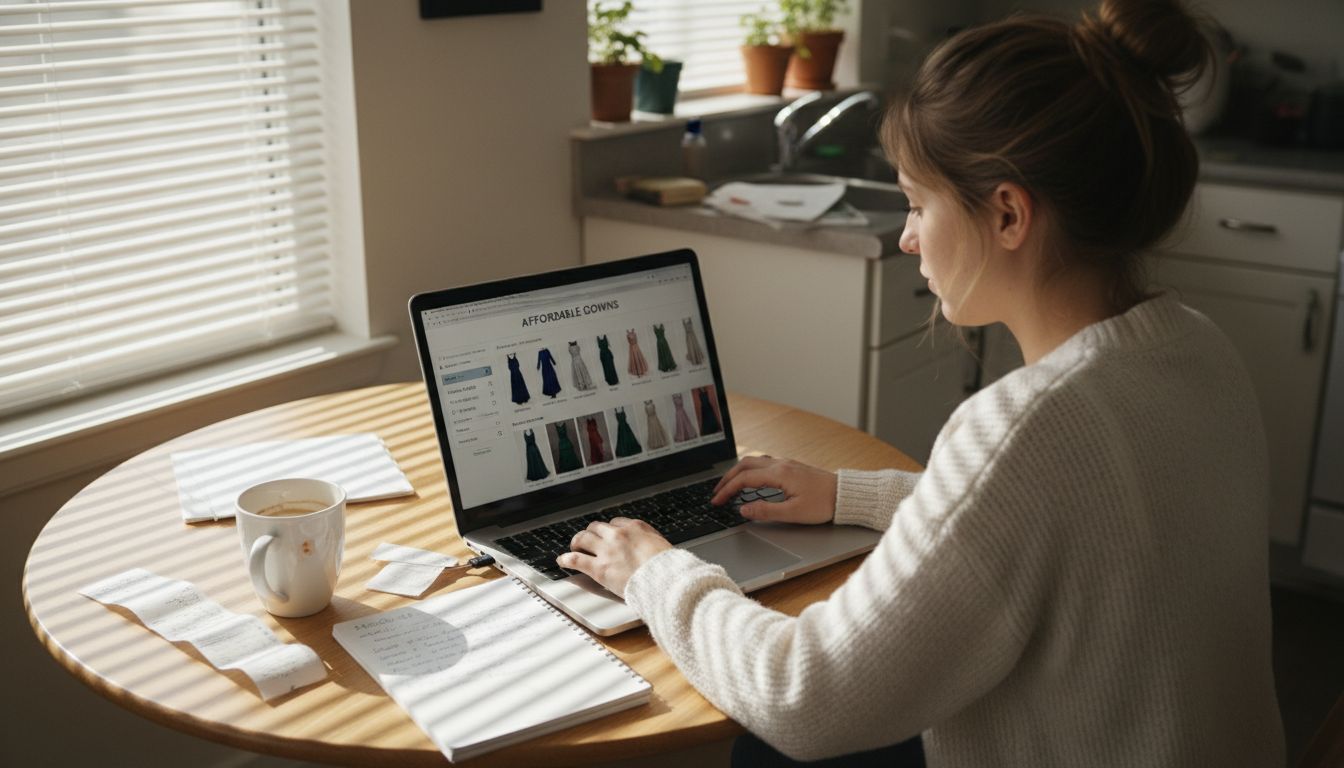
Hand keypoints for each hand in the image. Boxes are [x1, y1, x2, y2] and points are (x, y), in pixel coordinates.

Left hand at [558, 518, 672, 597]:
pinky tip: (562, 561)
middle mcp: (618, 535)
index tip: (608, 536)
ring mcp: (607, 551)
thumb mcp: (662, 545)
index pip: (616, 522)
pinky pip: (576, 559)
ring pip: (583, 538)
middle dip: (592, 533)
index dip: (610, 530)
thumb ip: (649, 541)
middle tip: (588, 540)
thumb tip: (647, 544)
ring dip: (577, 542)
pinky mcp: (599, 568)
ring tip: (575, 547)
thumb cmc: (668, 568)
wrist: (665, 581)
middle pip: (596, 527)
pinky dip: (566, 559)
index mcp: (636, 528)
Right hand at [711, 456, 837, 524]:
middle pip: (745, 465)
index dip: (727, 490)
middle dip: (727, 478)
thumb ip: (766, 511)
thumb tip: (743, 509)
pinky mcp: (791, 466)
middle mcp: (781, 464)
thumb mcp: (794, 513)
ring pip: (754, 461)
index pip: (744, 479)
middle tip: (716, 492)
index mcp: (780, 474)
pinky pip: (763, 463)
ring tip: (729, 485)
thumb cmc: (824, 504)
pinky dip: (750, 469)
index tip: (717, 501)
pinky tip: (751, 479)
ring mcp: (786, 463)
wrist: (846, 495)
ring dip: (738, 472)